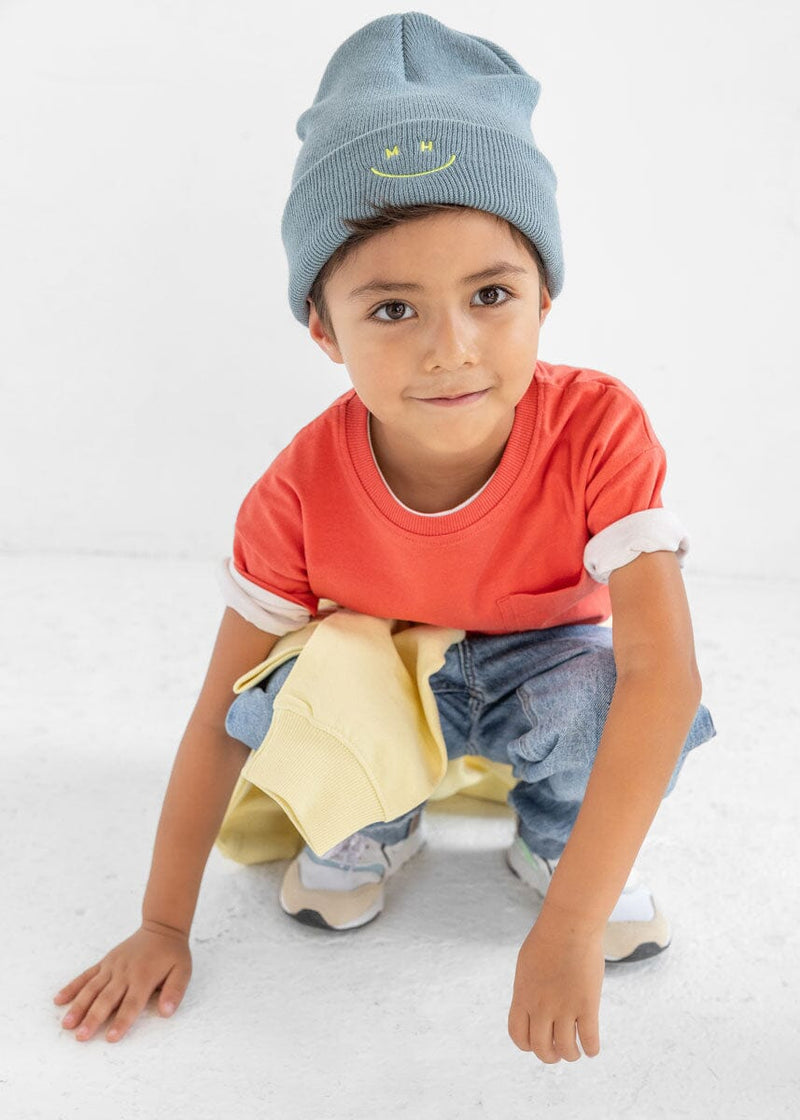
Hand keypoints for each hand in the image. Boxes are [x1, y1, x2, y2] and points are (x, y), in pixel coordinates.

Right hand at [53, 920, 191, 1042]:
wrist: (161, 927)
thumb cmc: (173, 954)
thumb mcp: (183, 971)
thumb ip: (175, 991)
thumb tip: (166, 1012)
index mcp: (144, 977)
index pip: (131, 1004)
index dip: (122, 1021)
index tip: (111, 1038)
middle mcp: (125, 973)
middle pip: (107, 999)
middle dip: (93, 1018)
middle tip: (80, 1037)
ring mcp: (112, 967)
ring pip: (92, 988)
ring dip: (78, 1006)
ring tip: (67, 1024)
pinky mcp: (105, 962)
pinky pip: (86, 975)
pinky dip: (72, 987)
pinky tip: (59, 999)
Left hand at [508, 910, 604, 1061]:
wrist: (569, 925)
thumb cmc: (548, 940)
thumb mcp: (526, 966)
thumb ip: (527, 990)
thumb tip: (530, 1007)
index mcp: (523, 996)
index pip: (518, 1036)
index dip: (527, 1045)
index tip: (537, 1042)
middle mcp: (540, 1006)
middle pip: (541, 1049)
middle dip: (550, 1056)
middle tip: (558, 1052)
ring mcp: (564, 1007)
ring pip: (566, 1050)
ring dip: (571, 1055)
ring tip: (575, 1051)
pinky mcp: (587, 1004)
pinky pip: (589, 1039)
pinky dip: (591, 1049)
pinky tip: (592, 1048)